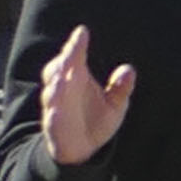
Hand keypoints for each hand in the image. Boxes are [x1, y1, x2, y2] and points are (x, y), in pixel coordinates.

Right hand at [37, 24, 135, 165]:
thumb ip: (120, 88)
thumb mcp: (115, 105)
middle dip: (63, 60)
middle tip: (72, 50)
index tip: (82, 32)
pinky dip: (53, 110)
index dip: (76, 45)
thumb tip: (129, 69)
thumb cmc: (97, 120)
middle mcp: (64, 89)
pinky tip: (56, 107)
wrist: (83, 148)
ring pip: (51, 91)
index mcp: (77, 78)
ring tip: (63, 74)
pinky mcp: (53, 123)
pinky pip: (50, 116)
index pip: (74, 57)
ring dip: (55, 83)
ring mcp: (56, 105)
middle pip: (57, 69)